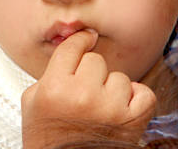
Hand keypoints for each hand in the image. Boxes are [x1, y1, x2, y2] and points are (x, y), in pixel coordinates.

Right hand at [21, 29, 155, 147]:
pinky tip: (123, 106)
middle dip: (90, 74)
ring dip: (111, 89)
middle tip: (84, 92)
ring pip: (119, 77)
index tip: (86, 39)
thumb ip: (49, 72)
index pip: (73, 47)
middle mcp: (83, 96)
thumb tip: (72, 47)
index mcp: (55, 88)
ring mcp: (110, 108)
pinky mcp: (132, 121)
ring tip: (100, 107)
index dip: (80, 41)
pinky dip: (137, 98)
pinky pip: (145, 93)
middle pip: (95, 61)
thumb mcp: (32, 103)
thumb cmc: (48, 140)